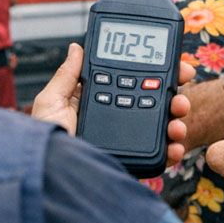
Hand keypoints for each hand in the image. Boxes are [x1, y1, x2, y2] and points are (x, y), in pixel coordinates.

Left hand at [32, 44, 194, 166]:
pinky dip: (173, 150)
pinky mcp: (131, 161)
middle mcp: (117, 118)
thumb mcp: (50, 102)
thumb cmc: (43, 142)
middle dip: (175, 97)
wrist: (50, 174)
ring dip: (177, 122)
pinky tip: (175, 147)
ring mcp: (126, 141)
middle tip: (180, 97)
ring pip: (161, 127)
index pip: (135, 81)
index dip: (158, 73)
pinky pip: (159, 155)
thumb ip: (66, 76)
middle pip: (155, 103)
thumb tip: (76, 48)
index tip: (176, 66)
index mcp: (100, 101)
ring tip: (177, 124)